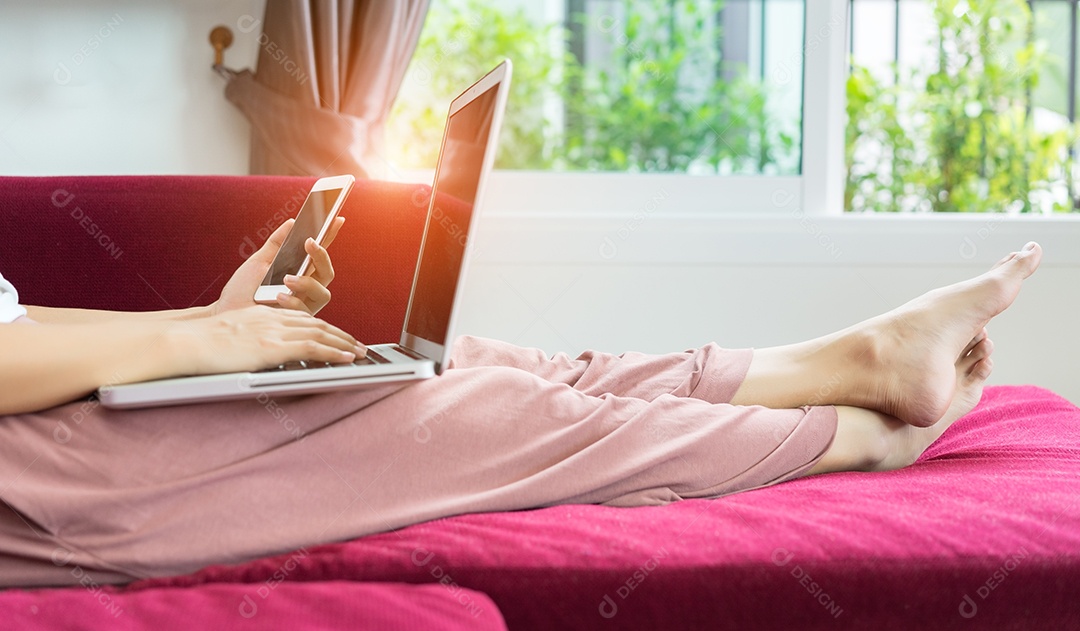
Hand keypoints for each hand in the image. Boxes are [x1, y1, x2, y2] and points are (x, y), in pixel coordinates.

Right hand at [173, 305, 366, 374]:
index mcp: (262, 315)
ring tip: (360, 352)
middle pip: (316, 323)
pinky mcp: (274, 346)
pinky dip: (334, 352)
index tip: (336, 335)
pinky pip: (313, 348)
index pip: (301, 318)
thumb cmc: (200, 343)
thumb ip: (249, 339)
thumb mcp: (231, 335)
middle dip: (340, 334)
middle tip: (357, 344)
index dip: (322, 326)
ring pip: (320, 333)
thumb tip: (254, 351)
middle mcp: (272, 319)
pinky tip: (348, 358)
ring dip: (344, 343)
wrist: (187, 342)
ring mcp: (274, 332)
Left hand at [212, 216, 345, 315]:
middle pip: (328, 272)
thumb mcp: (258, 261)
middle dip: (322, 256)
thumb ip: (276, 243)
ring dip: (307, 283)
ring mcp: (303, 306)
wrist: (227, 313)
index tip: (338, 218)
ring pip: (323, 293)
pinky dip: (293, 302)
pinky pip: (305, 311)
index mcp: (299, 273)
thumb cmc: (242, 290)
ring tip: (287, 279)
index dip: (331, 236)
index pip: (319, 253)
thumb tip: (292, 222)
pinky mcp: (296, 323)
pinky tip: (279, 296)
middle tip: (309, 243)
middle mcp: (306, 289)